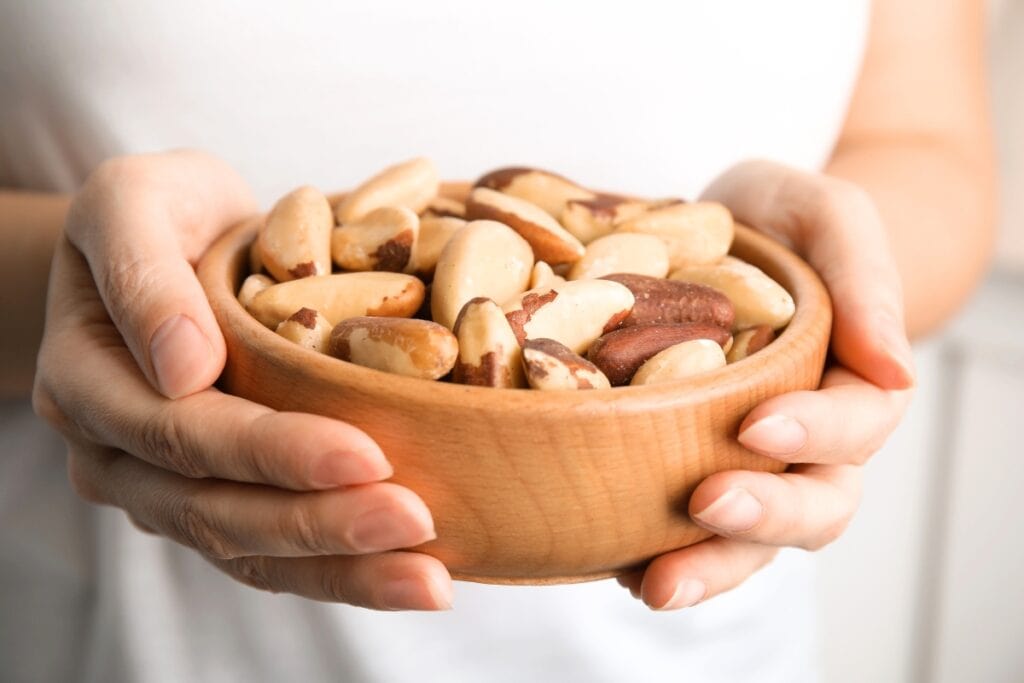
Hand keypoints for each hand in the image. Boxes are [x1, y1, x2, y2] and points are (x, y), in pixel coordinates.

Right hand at [32, 150, 452, 609]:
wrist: (174, 241)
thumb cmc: (162, 209)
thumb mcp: (135, 200)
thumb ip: (144, 273)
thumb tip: (184, 368)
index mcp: (87, 381)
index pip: (181, 432)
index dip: (271, 450)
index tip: (366, 453)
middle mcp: (117, 454)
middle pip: (216, 508)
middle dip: (320, 523)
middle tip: (414, 522)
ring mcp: (164, 488)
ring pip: (248, 549)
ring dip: (341, 569)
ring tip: (428, 581)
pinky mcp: (216, 500)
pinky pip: (272, 554)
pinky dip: (341, 571)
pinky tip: (411, 577)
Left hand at [618, 160, 914, 608]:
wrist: (723, 233)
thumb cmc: (782, 220)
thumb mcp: (825, 213)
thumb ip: (863, 274)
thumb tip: (894, 369)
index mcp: (850, 384)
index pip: (855, 426)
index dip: (816, 432)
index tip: (758, 425)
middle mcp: (806, 441)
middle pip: (813, 506)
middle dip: (764, 517)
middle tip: (706, 505)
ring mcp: (746, 464)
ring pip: (750, 541)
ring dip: (710, 566)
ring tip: (656, 584)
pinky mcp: (684, 469)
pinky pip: (681, 529)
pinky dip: (652, 553)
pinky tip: (615, 565)